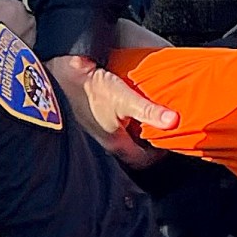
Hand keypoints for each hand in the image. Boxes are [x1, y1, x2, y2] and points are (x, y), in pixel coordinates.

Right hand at [47, 53, 175, 166]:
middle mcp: (103, 142)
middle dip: (147, 142)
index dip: (158, 154)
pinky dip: (122, 121)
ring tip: (145, 116)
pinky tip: (125, 106)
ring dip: (135, 131)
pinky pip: (111, 126)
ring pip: (121, 138)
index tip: (168, 142)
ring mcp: (94, 131)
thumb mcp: (125, 98)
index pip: (142, 160)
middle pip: (132, 150)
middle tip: (160, 129)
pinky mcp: (88, 118)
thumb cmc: (90, 89)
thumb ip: (150, 111)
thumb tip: (175, 121)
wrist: (61, 75)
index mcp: (115, 143)